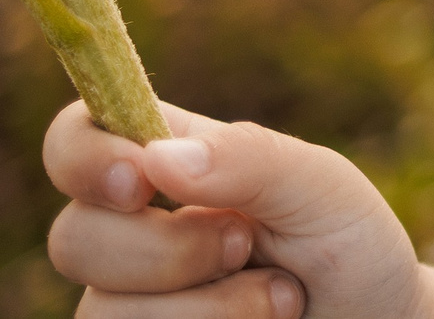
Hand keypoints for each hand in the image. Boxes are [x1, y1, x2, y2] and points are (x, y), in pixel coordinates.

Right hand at [47, 99, 426, 318]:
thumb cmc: (349, 245)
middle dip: (169, 251)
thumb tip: (158, 156)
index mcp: (170, 165)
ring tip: (280, 299)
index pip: (78, 139)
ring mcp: (134, 300)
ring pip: (103, 311)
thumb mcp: (322, 187)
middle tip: (246, 246)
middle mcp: (136, 233)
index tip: (139, 182)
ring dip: (207, 309)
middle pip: (76, 238)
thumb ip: (250, 158)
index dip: (84, 158)